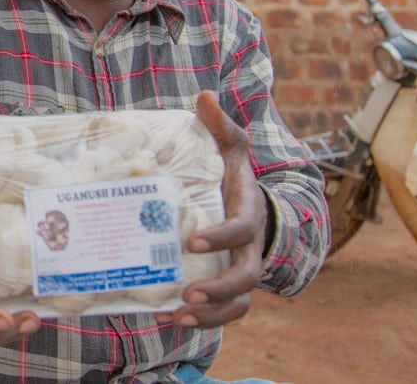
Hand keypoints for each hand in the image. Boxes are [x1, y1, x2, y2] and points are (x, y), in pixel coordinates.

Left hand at [156, 90, 266, 328]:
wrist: (247, 200)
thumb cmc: (233, 172)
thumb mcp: (231, 145)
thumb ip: (220, 125)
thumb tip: (205, 96)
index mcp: (248, 212)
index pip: (242, 229)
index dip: (223, 237)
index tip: (193, 240)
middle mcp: (249, 247)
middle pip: (245, 279)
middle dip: (219, 291)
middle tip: (187, 295)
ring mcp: (238, 269)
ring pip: (238, 304)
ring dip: (211, 315)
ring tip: (177, 317)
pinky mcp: (225, 285)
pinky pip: (222, 311)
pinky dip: (201, 321)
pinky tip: (167, 319)